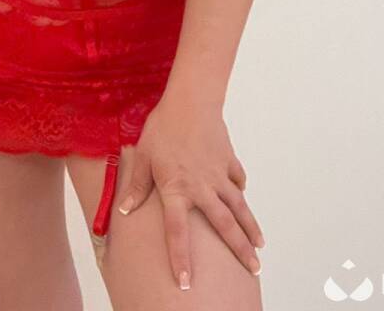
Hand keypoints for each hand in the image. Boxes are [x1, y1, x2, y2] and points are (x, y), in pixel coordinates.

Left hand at [116, 91, 263, 288]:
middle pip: (224, 225)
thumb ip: (137, 185)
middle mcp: (202, 187)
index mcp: (177, 189)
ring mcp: (218, 175)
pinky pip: (237, 180)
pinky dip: (240, 191)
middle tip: (254, 269)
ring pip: (238, 207)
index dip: (180, 258)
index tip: (186, 282)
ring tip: (259, 247)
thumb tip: (124, 211)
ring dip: (250, 227)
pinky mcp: (228, 160)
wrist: (191, 100)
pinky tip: (243, 198)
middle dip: (239, 249)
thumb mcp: (143, 155)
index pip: (177, 231)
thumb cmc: (162, 127)